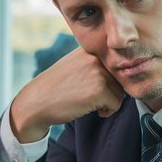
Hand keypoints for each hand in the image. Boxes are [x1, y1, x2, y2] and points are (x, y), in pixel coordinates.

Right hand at [9, 48, 125, 141]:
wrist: (36, 103)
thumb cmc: (56, 89)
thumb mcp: (74, 66)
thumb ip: (94, 64)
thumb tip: (125, 69)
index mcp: (89, 49)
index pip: (114, 65)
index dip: (108, 80)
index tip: (92, 87)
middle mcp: (95, 57)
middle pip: (119, 78)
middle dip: (109, 92)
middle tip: (89, 97)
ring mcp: (98, 72)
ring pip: (121, 92)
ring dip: (108, 102)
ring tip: (89, 102)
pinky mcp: (99, 89)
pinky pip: (116, 104)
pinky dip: (106, 111)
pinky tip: (89, 109)